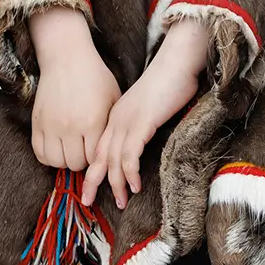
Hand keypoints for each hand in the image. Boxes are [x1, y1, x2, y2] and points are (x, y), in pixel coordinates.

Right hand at [29, 7, 118, 170]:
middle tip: (83, 150)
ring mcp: (51, 125)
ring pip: (55, 162)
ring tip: (70, 149)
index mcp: (93, 122)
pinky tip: (56, 147)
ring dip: (64, 159)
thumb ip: (112, 126)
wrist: (67, 57)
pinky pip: (39, 152)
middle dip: (81, 160)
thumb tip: (113, 149)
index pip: (94, 159)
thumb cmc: (94, 77)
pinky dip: (48, 155)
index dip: (97, 158)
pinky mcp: (37, 122)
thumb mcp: (113, 99)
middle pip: (74, 164)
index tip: (97, 150)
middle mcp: (71, 127)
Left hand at [84, 22, 207, 207]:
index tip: (88, 189)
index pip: (97, 149)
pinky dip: (131, 173)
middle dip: (91, 182)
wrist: (177, 62)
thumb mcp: (148, 109)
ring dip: (116, 184)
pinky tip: (135, 186)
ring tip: (121, 201)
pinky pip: (130, 154)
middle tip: (86, 202)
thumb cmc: (169, 84)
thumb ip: (141, 126)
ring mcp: (127, 121)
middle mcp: (116, 121)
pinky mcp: (142, 123)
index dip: (91, 171)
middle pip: (98, 157)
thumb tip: (141, 144)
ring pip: (113, 160)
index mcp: (115, 118)